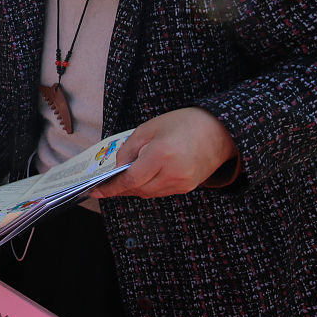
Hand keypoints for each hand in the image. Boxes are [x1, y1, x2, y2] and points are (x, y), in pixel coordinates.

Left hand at [90, 107, 236, 199]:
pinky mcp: (188, 187)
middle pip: (138, 189)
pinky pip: (161, 192)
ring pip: (148, 193)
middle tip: (106, 183)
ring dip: (134, 188)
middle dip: (120, 187)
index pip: (130, 179)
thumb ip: (129, 149)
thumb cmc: (183, 123)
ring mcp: (182, 183)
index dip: (111, 187)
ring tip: (124, 178)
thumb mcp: (148, 129)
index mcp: (161, 154)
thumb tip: (116, 168)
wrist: (220, 130)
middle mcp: (172, 173)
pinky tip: (143, 177)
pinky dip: (149, 186)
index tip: (96, 191)